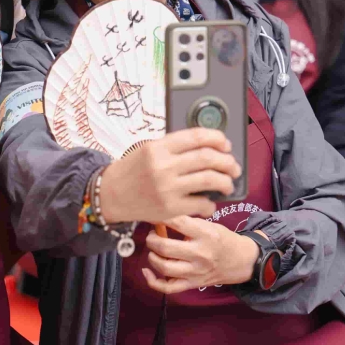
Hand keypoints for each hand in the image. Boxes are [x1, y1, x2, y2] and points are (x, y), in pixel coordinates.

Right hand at [99, 128, 239, 223]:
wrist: (111, 194)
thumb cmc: (132, 170)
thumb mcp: (148, 149)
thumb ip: (174, 147)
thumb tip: (208, 147)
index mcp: (159, 147)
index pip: (196, 137)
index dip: (217, 139)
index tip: (226, 144)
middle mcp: (164, 166)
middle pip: (208, 158)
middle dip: (227, 162)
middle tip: (233, 167)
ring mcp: (167, 188)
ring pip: (209, 180)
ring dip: (225, 182)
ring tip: (227, 184)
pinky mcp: (170, 208)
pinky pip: (201, 204)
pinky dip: (210, 204)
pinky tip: (209, 203)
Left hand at [141, 216, 260, 294]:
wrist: (242, 261)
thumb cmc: (223, 240)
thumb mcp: (210, 225)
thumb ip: (188, 222)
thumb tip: (161, 218)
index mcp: (205, 235)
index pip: (177, 222)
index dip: (160, 216)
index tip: (153, 214)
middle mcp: (200, 254)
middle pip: (165, 247)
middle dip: (151, 238)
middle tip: (152, 234)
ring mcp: (195, 272)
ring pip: (164, 267)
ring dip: (152, 256)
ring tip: (154, 249)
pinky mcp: (192, 284)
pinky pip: (168, 287)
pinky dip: (153, 281)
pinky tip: (147, 271)